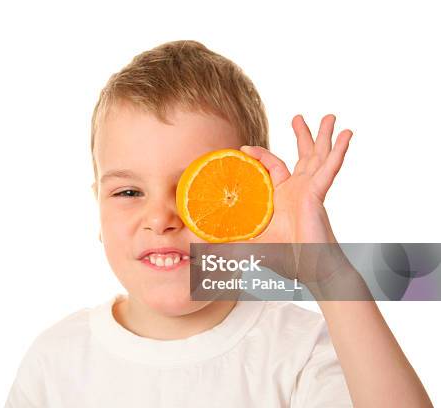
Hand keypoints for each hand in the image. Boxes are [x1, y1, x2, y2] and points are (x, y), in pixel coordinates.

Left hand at [237, 114, 353, 283]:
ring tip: (329, 117)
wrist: (308, 269)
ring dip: (323, 136)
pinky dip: (338, 152)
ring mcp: (309, 190)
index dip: (260, 156)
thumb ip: (229, 242)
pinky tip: (346, 136)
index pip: (272, 167)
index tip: (244, 149)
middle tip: (297, 118)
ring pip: (317, 157)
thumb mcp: (250, 244)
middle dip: (301, 137)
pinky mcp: (317, 194)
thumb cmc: (286, 258)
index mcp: (282, 197)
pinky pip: (329, 169)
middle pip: (301, 157)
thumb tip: (201, 247)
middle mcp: (297, 190)